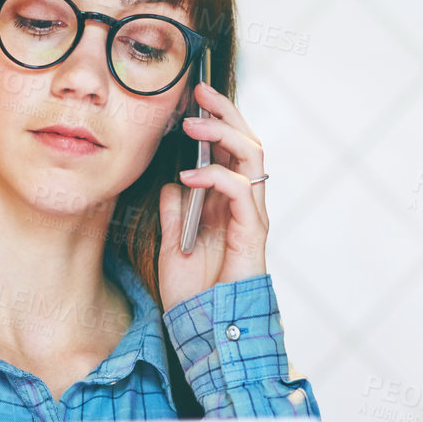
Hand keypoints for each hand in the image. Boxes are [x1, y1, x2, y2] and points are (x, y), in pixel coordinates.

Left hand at [157, 80, 268, 312]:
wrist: (206, 330)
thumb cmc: (193, 294)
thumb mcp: (171, 246)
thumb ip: (174, 213)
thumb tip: (170, 185)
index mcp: (226, 204)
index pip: (229, 150)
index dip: (215, 121)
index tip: (191, 98)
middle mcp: (244, 205)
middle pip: (247, 143)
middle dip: (225, 113)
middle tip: (200, 91)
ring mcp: (251, 217)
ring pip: (252, 157)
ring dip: (223, 134)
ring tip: (194, 124)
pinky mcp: (252, 233)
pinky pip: (240, 191)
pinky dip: (216, 177)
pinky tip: (189, 176)